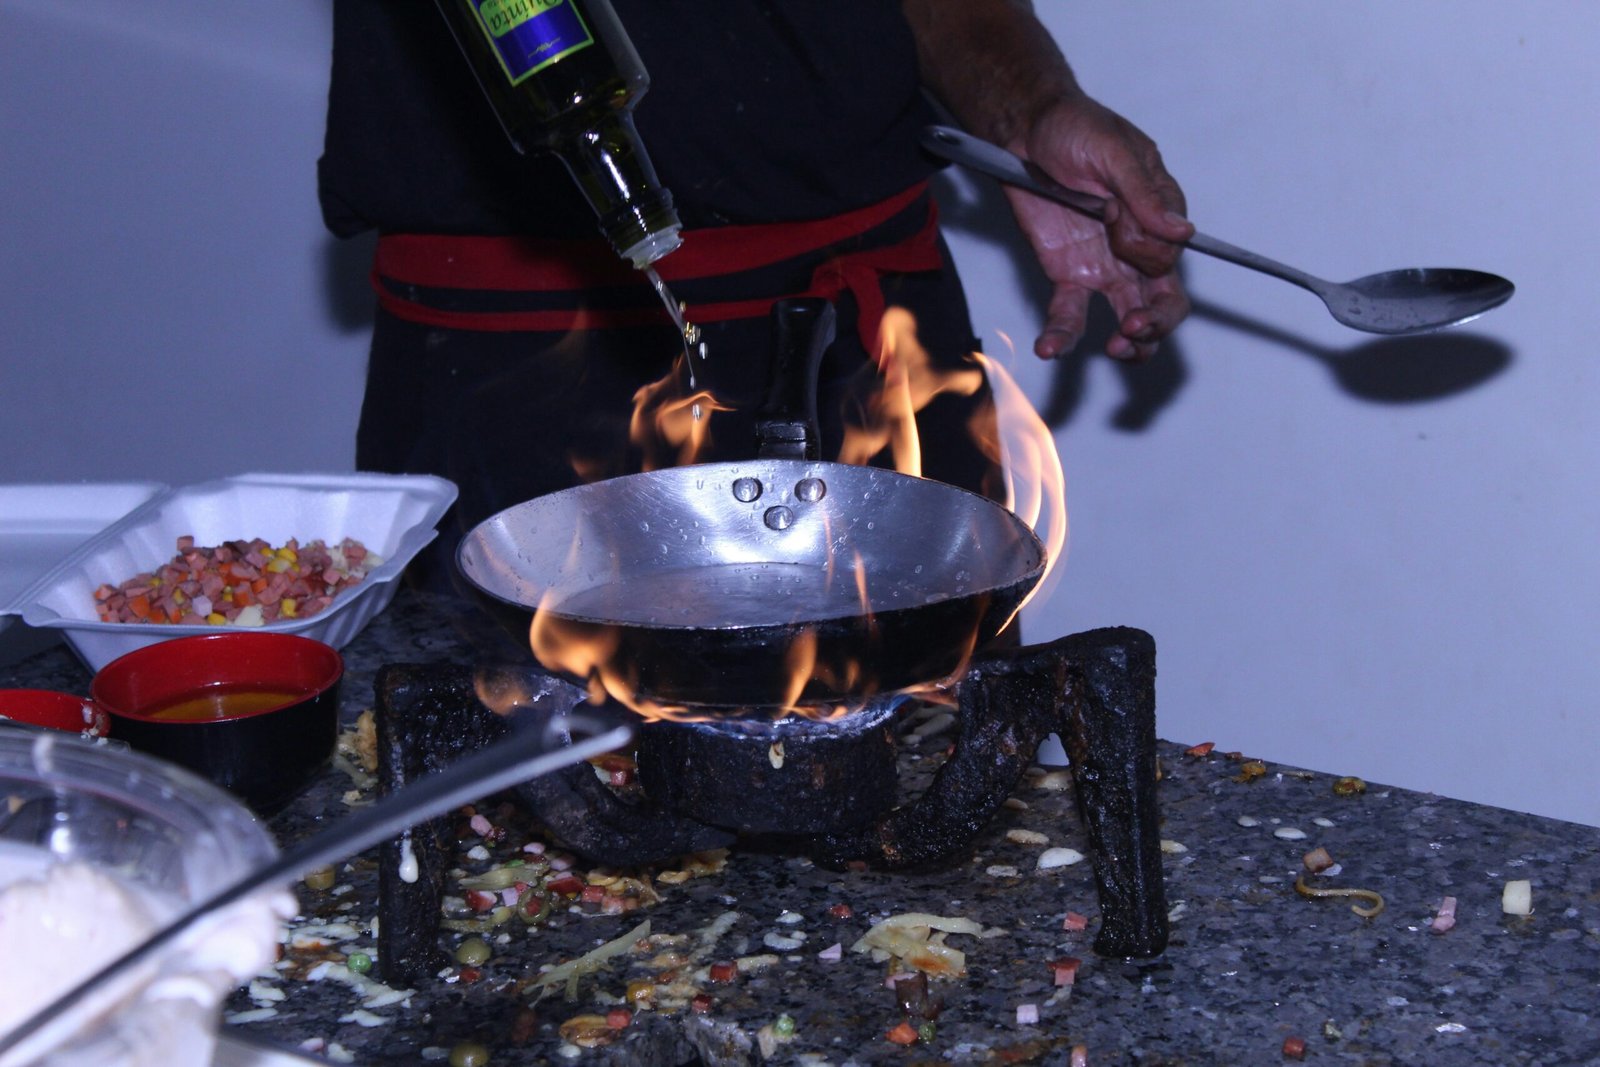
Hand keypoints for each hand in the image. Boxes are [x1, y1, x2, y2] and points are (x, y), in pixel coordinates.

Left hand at [1004, 97, 1192, 361]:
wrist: (1026, 131)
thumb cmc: (1077, 130)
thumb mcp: (1114, 152)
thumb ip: (1145, 194)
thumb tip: (1182, 232)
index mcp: (1160, 214)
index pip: (1171, 255)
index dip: (1149, 254)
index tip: (1119, 222)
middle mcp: (1139, 248)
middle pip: (1166, 300)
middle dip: (1158, 321)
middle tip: (1135, 326)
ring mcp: (1106, 266)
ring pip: (1132, 319)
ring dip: (1133, 342)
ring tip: (1118, 347)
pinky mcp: (1069, 276)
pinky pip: (1070, 315)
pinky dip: (1062, 336)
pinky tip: (1050, 349)